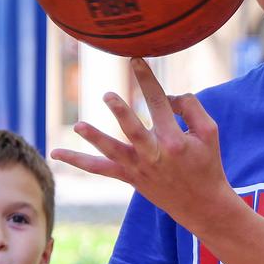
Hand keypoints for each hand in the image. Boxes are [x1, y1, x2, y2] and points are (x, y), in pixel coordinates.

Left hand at [50, 57, 231, 225]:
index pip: (159, 104)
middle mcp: (154, 154)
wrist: (201, 204)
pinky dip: (77, 160)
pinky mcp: (128, 177)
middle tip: (108, 95)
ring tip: (79, 125)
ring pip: (112, 152)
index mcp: (174, 140)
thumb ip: (191, 108)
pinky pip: (99, 168)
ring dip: (95, 138)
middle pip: (134, 130)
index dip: (148, 80)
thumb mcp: (209, 132)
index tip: (135, 60)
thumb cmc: (207, 163)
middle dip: (121, 113)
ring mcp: (138, 167)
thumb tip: (167, 95)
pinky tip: (54, 152)